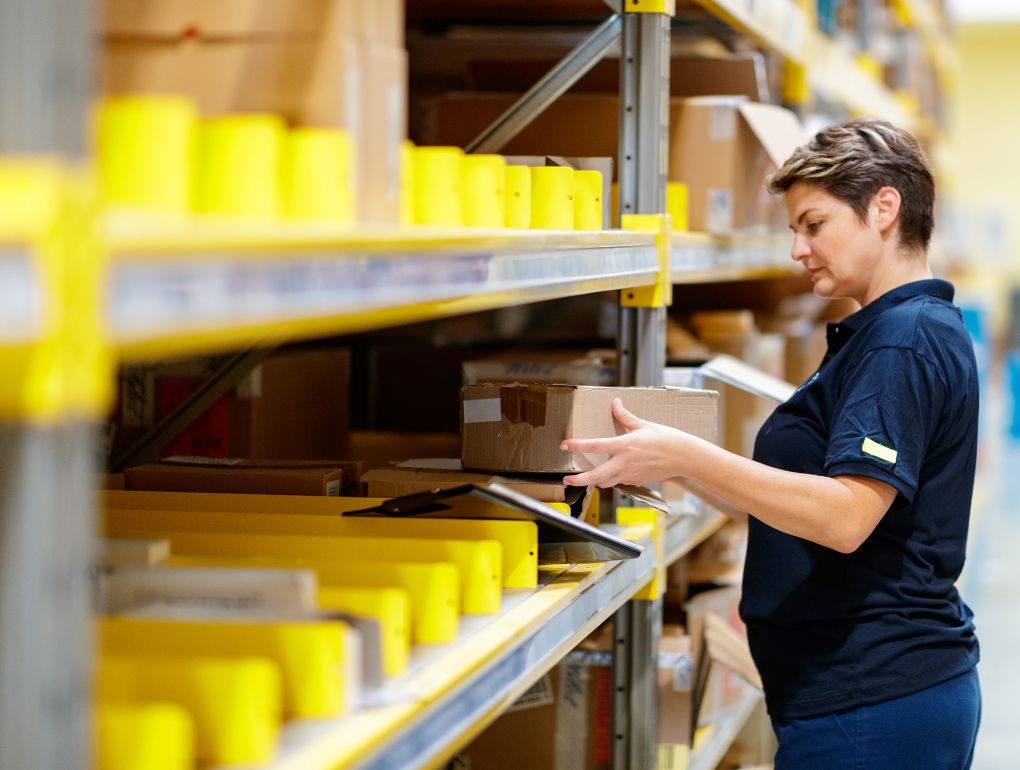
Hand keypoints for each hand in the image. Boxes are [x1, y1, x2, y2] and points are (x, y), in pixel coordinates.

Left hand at [561, 398, 688, 486]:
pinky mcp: (636, 481)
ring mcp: (630, 475)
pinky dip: (612, 478)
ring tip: (587, 477)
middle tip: (567, 480)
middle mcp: (624, 463)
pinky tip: (613, 472)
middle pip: (596, 476)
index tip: (565, 445)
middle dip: (579, 480)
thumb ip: (625, 416)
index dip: (577, 446)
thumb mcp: (643, 425)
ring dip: (595, 480)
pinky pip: (619, 482)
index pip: (595, 446)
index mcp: (624, 445)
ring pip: (606, 482)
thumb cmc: (666, 439)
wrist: (684, 457)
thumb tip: (615, 403)